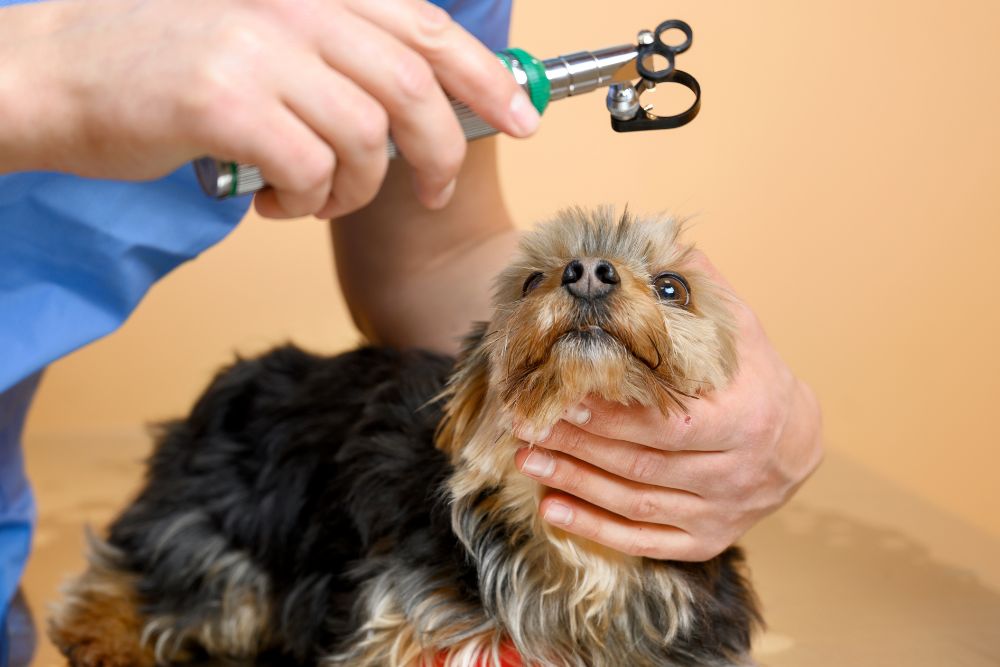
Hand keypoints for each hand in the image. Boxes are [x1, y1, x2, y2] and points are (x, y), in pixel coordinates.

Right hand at [0, 0, 537, 217]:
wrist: (55, 73)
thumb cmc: (163, 70)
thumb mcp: (262, 43)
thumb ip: (336, 62)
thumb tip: (414, 111)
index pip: (424, 28)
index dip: (487, 75)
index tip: (524, 118)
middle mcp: (292, 8)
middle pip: (414, 87)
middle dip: (440, 153)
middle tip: (433, 191)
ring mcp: (258, 50)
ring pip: (367, 140)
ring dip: (354, 189)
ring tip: (315, 197)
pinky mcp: (226, 101)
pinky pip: (312, 169)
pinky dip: (307, 202)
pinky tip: (277, 203)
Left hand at [513, 252, 823, 560]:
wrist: (796, 443)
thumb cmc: (754, 376)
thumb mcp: (737, 328)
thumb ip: (697, 290)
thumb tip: (656, 239)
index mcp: (744, 417)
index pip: (668, 423)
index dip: (612, 415)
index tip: (565, 395)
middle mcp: (736, 472)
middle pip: (642, 464)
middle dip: (578, 445)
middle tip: (527, 425)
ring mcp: (721, 512)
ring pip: (635, 503)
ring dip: (575, 482)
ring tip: (527, 458)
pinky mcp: (706, 540)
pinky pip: (644, 541)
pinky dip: (594, 528)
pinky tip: (551, 508)